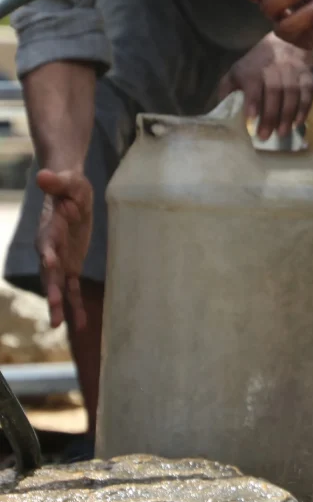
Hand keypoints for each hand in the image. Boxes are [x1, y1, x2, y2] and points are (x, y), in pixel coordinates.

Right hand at [36, 170, 91, 329]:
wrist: (69, 193)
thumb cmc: (70, 185)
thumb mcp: (70, 181)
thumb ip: (57, 182)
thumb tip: (42, 175)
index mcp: (50, 228)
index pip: (46, 243)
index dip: (48, 254)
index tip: (49, 265)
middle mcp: (50, 248)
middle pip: (49, 272)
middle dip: (51, 290)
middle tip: (54, 309)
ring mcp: (60, 259)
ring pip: (58, 285)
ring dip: (59, 304)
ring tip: (56, 326)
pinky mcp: (70, 265)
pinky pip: (72, 288)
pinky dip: (76, 304)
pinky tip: (81, 323)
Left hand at [218, 35, 312, 139]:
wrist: (285, 46)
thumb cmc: (256, 65)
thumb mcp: (237, 72)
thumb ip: (228, 89)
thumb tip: (223, 111)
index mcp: (254, 69)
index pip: (254, 83)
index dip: (253, 100)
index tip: (251, 117)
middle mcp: (275, 69)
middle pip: (274, 92)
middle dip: (270, 116)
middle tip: (265, 136)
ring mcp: (293, 73)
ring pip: (292, 95)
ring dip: (287, 116)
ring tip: (282, 133)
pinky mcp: (307, 78)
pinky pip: (307, 95)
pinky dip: (303, 110)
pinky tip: (297, 123)